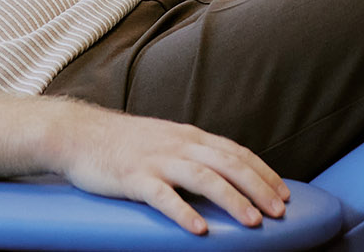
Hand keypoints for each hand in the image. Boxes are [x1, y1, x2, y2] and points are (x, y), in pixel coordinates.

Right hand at [48, 103, 287, 234]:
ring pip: (203, 178)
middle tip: (280, 212)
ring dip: (232, 200)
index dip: (263, 172)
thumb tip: (226, 174)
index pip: (236, 152)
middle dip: (258, 188)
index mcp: (189, 136)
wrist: (79, 134)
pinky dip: (183, 212)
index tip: (284, 194)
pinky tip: (199, 230)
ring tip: (252, 223)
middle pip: (228, 164)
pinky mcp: (134, 177)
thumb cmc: (124, 143)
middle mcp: (179, 144)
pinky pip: (163, 196)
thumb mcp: (166, 140)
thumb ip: (194, 154)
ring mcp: (157, 160)